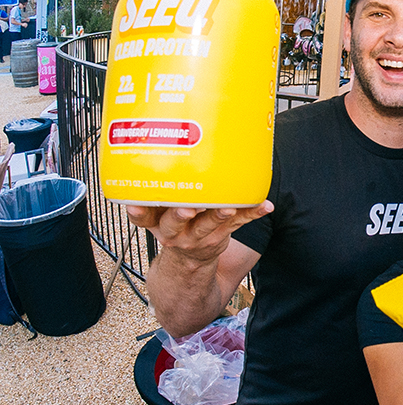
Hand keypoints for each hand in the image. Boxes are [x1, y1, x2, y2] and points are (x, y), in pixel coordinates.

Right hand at [127, 202, 271, 265]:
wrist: (189, 259)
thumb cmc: (175, 222)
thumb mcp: (159, 212)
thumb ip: (162, 189)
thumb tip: (173, 145)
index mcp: (156, 222)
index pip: (141, 217)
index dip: (137, 211)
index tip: (135, 204)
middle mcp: (174, 231)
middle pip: (174, 223)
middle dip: (181, 215)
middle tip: (188, 207)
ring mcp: (196, 237)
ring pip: (207, 226)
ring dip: (218, 216)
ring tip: (228, 206)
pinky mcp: (219, 236)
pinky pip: (237, 224)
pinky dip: (252, 213)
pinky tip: (265, 206)